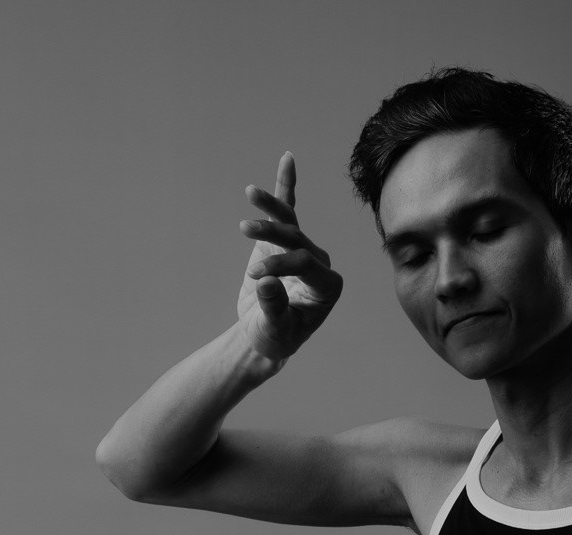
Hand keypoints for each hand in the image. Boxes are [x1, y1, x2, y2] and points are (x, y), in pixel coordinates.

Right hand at [236, 152, 341, 362]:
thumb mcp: (275, 330)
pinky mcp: (285, 240)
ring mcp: (304, 250)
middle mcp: (321, 265)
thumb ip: (273, 308)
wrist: (267, 335)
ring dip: (270, 207)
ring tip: (251, 193)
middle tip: (243, 233)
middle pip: (297, 239)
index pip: (306, 263)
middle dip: (270, 235)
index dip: (281, 265)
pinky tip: (288, 159)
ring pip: (290, 223)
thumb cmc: (276, 337)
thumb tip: (266, 283)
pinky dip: (286, 186)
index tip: (256, 277)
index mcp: (328, 287)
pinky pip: (289, 210)